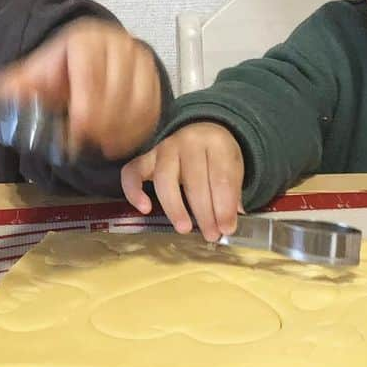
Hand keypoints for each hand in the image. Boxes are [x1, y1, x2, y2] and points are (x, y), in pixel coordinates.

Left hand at [0, 19, 162, 158]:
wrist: (88, 61)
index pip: (90, 72)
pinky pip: (152, 111)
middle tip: (87, 144)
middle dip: (101, 124)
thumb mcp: (35, 75)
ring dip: (120, 132)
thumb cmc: (60, 72)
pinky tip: (118, 146)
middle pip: (117, 91)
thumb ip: (19, 86)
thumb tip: (4, 95)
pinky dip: (136, 133)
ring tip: (102, 147)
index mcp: (86, 39)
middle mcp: (119, 45)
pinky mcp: (155, 81)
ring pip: (139, 103)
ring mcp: (141, 62)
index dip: (85, 106)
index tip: (77, 131)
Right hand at [120, 122, 243, 242]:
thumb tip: (227, 224)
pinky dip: (134, 191)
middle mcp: (189, 140)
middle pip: (195, 180)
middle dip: (204, 211)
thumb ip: (232, 195)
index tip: (227, 229)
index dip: (225, 206)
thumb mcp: (233, 169)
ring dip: (175, 207)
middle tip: (211, 235)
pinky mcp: (146, 157)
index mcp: (216, 142)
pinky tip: (145, 209)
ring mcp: (165, 147)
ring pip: (165, 178)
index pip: (222, 177)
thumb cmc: (217, 156)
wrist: (202, 132)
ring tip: (184, 229)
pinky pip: (133, 172)